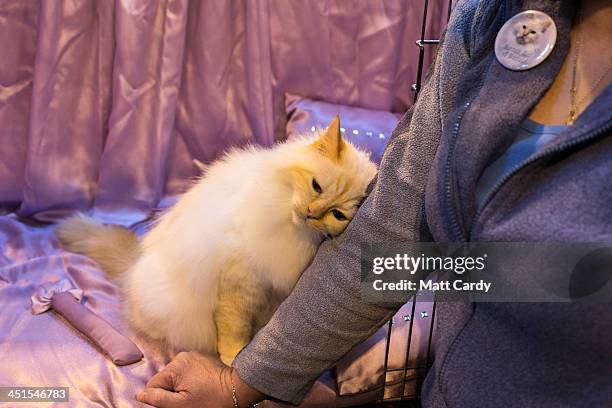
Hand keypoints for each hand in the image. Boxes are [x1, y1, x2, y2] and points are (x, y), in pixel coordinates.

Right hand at [136, 351, 263, 407]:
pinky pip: (187, 370)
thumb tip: (140, 395)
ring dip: (180, 385)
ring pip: (176, 375)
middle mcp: (182, 356)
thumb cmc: (211, 399)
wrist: (237, 390)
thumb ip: (158, 399)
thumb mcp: (182, 404)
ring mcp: (193, 355)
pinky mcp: (202, 358)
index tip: (174, 403)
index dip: (160, 397)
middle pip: (165, 379)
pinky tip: (200, 386)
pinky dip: (189, 379)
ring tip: (195, 392)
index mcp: (175, 366)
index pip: (154, 384)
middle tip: (187, 399)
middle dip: (171, 391)